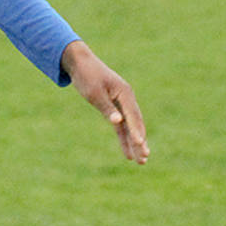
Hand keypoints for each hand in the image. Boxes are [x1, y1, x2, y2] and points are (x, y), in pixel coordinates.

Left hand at [62, 41, 149, 163]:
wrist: (80, 63)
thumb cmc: (87, 76)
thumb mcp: (94, 93)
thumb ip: (107, 108)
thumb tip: (118, 122)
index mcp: (125, 93)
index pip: (132, 115)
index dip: (136, 130)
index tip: (140, 144)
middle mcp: (127, 99)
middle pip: (136, 124)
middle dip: (140, 142)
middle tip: (145, 158)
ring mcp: (122, 105)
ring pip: (130, 127)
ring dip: (135, 144)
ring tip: (141, 161)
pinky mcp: (114, 109)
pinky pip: (122, 127)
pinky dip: (125, 139)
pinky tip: (128, 153)